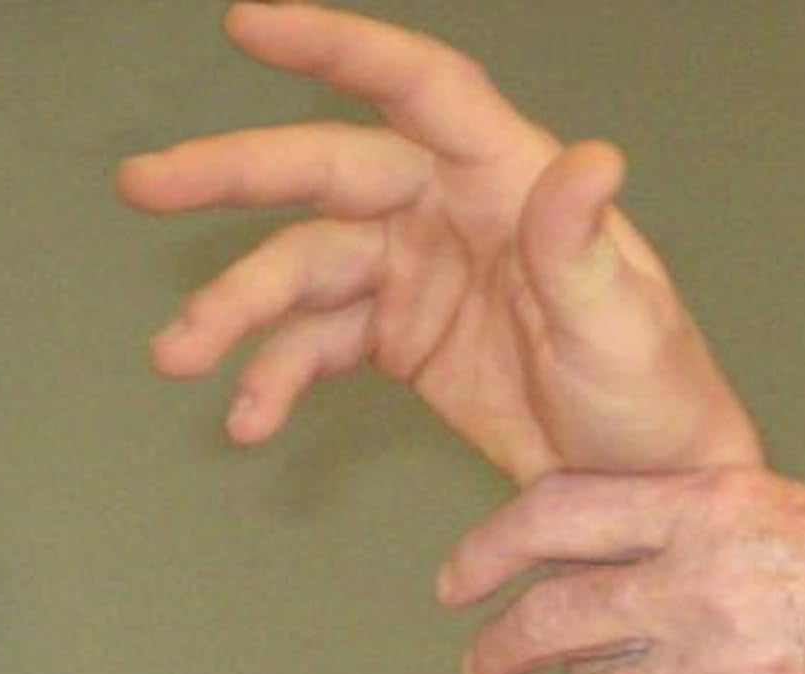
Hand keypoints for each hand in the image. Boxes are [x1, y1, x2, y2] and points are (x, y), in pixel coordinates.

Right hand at [116, 3, 754, 480]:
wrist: (648, 496)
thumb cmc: (659, 401)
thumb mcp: (626, 327)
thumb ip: (584, 247)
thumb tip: (592, 160)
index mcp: (510, 182)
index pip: (420, 89)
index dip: (338, 49)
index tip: (250, 25)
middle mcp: (452, 213)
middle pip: (326, 173)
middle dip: (231, 177)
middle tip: (145, 184)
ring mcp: (419, 276)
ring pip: (304, 270)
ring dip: (237, 311)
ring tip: (180, 357)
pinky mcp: (402, 343)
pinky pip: (319, 346)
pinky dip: (278, 378)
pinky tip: (249, 417)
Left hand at [438, 467, 804, 673]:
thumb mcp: (801, 508)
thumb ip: (720, 535)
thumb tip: (669, 570)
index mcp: (707, 504)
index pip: (555, 516)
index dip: (486, 552)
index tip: (458, 582)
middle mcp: (698, 585)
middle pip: (554, 621)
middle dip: (499, 656)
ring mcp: (725, 673)